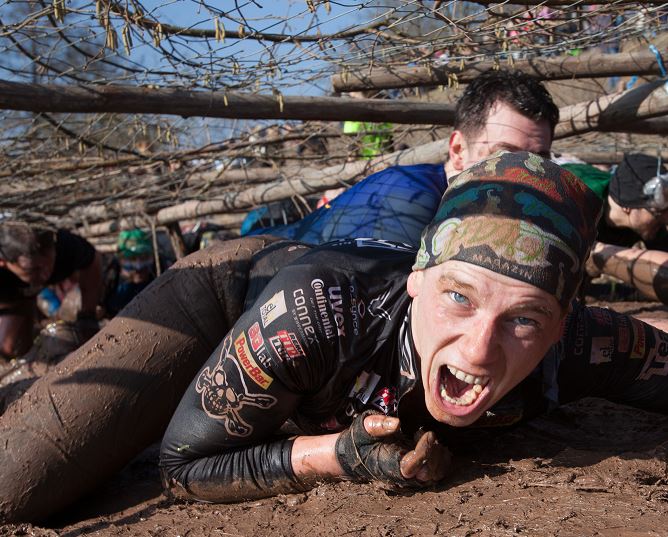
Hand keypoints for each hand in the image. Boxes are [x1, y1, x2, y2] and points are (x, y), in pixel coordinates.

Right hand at [335, 411, 449, 488]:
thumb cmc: (359, 440)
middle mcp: (400, 477)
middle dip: (433, 452)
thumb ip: (377, 425)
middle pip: (428, 473)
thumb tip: (396, 424)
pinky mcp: (417, 474)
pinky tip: (434, 443)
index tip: (428, 433)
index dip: (423, 451)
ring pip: (435, 474)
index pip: (412, 467)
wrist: (354, 455)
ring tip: (429, 438)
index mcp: (387, 466)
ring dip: (438, 455)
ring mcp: (410, 477)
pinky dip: (441, 458)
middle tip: (427, 434)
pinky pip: (437, 472)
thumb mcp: (362, 428)